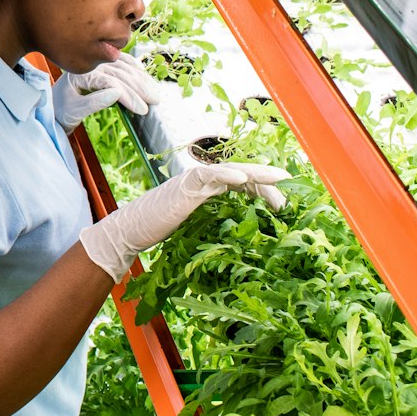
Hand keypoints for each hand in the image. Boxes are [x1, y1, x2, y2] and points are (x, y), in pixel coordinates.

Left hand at [54, 53, 159, 131]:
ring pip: (122, 68)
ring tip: (154, 92)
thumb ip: (95, 102)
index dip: (129, 96)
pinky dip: (132, 66)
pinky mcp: (98, 66)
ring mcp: (95, 64)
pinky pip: (119, 62)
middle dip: (140, 87)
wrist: (50, 107)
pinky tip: (142, 71)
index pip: (111, 82)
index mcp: (81, 74)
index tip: (142, 109)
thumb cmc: (60, 111)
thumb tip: (118, 93)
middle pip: (120, 73)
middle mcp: (89, 65)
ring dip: (140, 79)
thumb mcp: (74, 110)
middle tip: (154, 101)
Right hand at [78, 162, 291, 282]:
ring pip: (229, 171)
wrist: (129, 232)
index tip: (280, 200)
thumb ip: (210, 227)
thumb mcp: (192, 230)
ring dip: (254, 173)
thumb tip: (235, 245)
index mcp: (204, 190)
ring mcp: (192, 182)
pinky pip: (208, 176)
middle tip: (287, 182)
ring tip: (277, 177)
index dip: (260, 187)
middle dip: (264, 178)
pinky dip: (226, 174)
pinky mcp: (183, 187)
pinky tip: (242, 179)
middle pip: (239, 174)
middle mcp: (200, 181)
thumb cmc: (157, 234)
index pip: (238, 184)